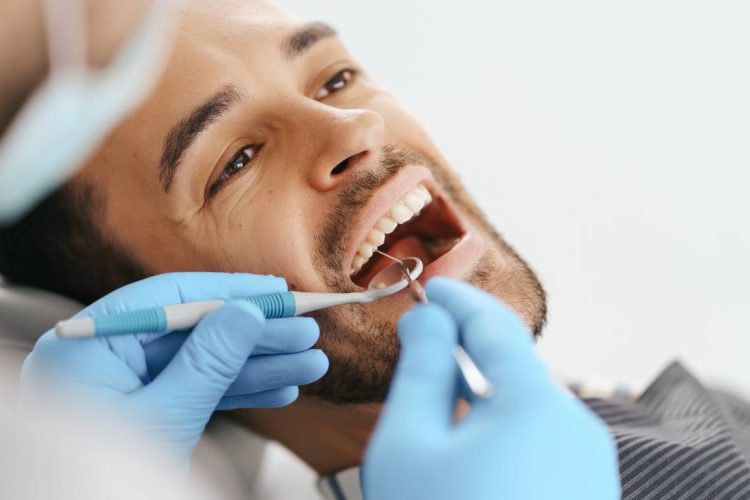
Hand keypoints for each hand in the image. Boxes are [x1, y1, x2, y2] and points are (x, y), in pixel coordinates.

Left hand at [21, 272, 327, 466]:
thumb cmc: (101, 486)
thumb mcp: (164, 418)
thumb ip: (208, 361)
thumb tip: (248, 311)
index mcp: (89, 344)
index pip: (170, 298)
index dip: (231, 291)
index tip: (279, 292)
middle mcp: (105, 357)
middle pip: (195, 330)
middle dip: (256, 337)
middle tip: (307, 333)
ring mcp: (126, 386)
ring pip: (204, 363)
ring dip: (259, 367)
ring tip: (310, 365)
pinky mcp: (146, 411)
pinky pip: (197, 392)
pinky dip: (238, 393)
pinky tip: (281, 390)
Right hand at [363, 278, 619, 499]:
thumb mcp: (412, 442)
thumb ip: (421, 367)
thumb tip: (429, 317)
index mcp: (538, 405)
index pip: (493, 326)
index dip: (455, 299)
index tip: (427, 283)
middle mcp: (577, 428)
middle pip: (512, 368)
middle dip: (464, 352)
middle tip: (420, 346)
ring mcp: (588, 467)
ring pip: (524, 409)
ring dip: (478, 400)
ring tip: (434, 418)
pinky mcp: (586, 494)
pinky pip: (537, 443)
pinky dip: (498, 434)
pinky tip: (466, 460)